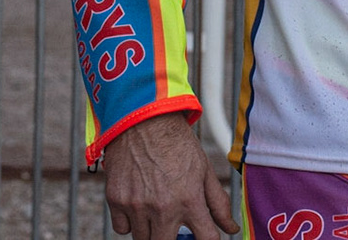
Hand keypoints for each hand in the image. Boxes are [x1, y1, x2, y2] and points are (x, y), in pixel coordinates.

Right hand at [103, 112, 236, 239]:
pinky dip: (129, 222)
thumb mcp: (203, 169)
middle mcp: (162, 207)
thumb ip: (218, 203)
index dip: (207, 239)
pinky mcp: (116, 199)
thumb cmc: (175, 142)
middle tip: (171, 224)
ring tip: (154, 207)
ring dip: (150, 230)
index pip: (206, 239)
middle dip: (171, 238)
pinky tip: (137, 203)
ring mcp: (137, 205)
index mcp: (189, 200)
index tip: (202, 234)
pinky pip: (122, 228)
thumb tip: (231, 228)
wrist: (142, 118)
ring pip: (142, 239)